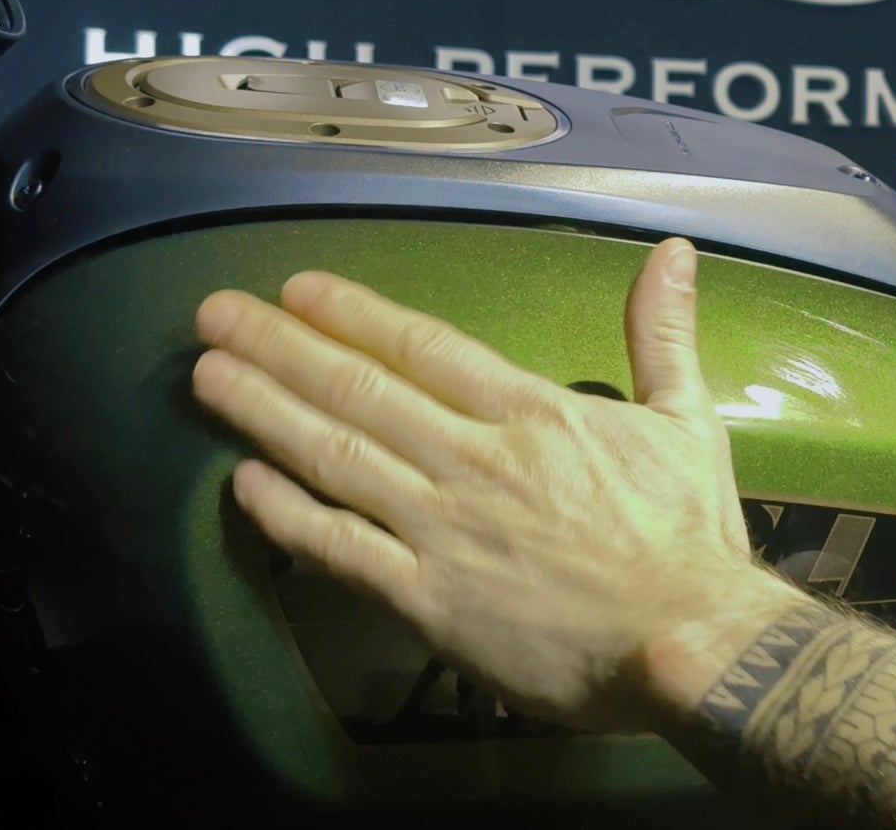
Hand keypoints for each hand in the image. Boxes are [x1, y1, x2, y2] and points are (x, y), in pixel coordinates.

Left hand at [189, 238, 803, 732]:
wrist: (689, 642)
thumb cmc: (688, 536)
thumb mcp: (687, 420)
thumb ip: (663, 335)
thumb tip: (672, 252)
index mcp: (533, 413)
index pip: (424, 347)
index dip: (354, 313)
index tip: (298, 289)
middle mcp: (472, 459)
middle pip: (359, 390)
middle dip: (279, 347)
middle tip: (214, 314)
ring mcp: (441, 529)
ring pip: (335, 458)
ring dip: (264, 413)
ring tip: (207, 376)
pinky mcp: (426, 600)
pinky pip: (341, 550)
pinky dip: (288, 516)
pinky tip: (243, 484)